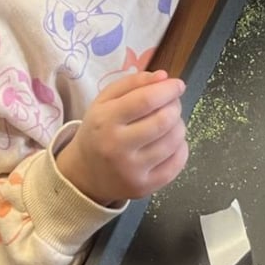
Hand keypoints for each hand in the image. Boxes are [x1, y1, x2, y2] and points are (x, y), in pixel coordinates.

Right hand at [57, 70, 186, 207]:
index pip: (146, 100)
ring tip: (169, 123)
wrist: (84, 174)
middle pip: (163, 121)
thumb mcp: (105, 100)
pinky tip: (170, 143)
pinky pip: (177, 163)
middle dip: (174, 107)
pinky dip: (181, 148)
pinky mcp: (143, 187)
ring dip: (179, 126)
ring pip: (174, 141)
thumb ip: (133, 83)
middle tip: (172, 105)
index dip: (168, 90)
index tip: (178, 85)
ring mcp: (131, 171)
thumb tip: (164, 77)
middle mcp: (116, 147)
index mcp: (105, 120)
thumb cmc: (99, 129)